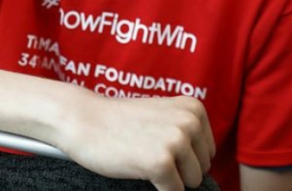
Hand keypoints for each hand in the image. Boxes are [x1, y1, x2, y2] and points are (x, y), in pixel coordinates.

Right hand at [56, 95, 215, 190]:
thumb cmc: (120, 121)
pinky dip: (159, 190)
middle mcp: (190, 122)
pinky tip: (138, 170)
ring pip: (192, 183)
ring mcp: (176, 141)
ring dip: (168, 178)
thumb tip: (206, 169)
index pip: (207, 152)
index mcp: (194, 108)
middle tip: (146, 151)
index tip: (158, 144)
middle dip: (178, 169)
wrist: (83, 119)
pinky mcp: (161, 163)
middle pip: (202, 168)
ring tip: (142, 157)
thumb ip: (187, 132)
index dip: (183, 157)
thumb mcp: (163, 115)